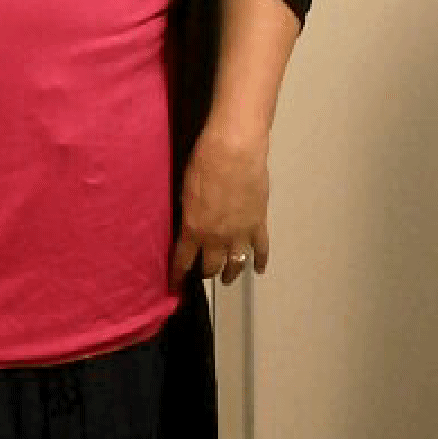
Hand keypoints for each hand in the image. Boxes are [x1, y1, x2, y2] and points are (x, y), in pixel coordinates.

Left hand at [169, 117, 270, 292]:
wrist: (235, 151)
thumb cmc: (204, 163)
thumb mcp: (186, 190)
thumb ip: (189, 212)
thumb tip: (190, 222)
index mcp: (194, 229)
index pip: (183, 261)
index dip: (178, 276)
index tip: (176, 287)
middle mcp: (216, 238)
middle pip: (211, 265)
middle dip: (206, 273)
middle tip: (204, 274)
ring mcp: (240, 233)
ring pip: (236, 263)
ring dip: (231, 273)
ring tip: (228, 278)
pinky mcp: (259, 223)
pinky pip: (261, 248)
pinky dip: (261, 260)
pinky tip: (259, 269)